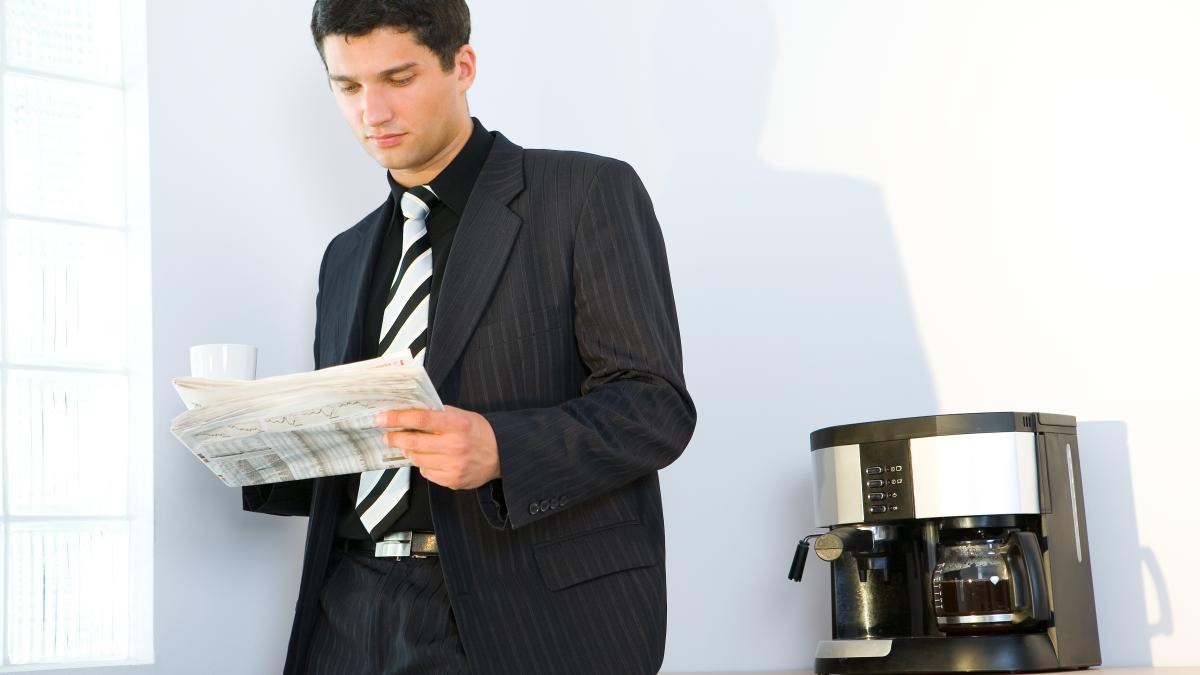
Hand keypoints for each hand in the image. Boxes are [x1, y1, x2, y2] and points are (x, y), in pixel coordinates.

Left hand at [374, 406, 500, 489]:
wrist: (502, 455)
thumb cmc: (480, 433)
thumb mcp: (462, 416)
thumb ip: (438, 415)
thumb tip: (409, 413)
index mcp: (456, 424)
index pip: (420, 418)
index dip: (397, 418)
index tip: (382, 418)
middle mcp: (455, 445)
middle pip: (413, 441)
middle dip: (395, 438)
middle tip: (388, 435)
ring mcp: (453, 465)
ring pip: (417, 459)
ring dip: (410, 451)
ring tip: (413, 446)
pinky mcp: (452, 480)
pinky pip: (426, 472)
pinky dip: (425, 465)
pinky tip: (433, 459)